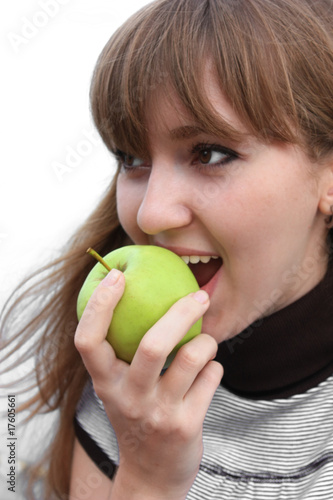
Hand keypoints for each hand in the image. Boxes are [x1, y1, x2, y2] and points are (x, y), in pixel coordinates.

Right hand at [75, 268, 222, 498]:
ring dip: (206, 340)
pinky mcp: (186, 426)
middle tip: (200, 294)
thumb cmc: (137, 414)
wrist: (151, 475)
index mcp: (105, 381)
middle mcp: (127, 397)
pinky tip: (207, 372)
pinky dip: (214, 366)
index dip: (99, 305)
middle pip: (153, 344)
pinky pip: (212, 376)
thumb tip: (138, 292)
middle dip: (181, 312)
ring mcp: (158, 413)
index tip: (117, 275)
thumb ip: (123, 350)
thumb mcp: (120, 386)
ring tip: (204, 341)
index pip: (88, 340)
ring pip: (193, 357)